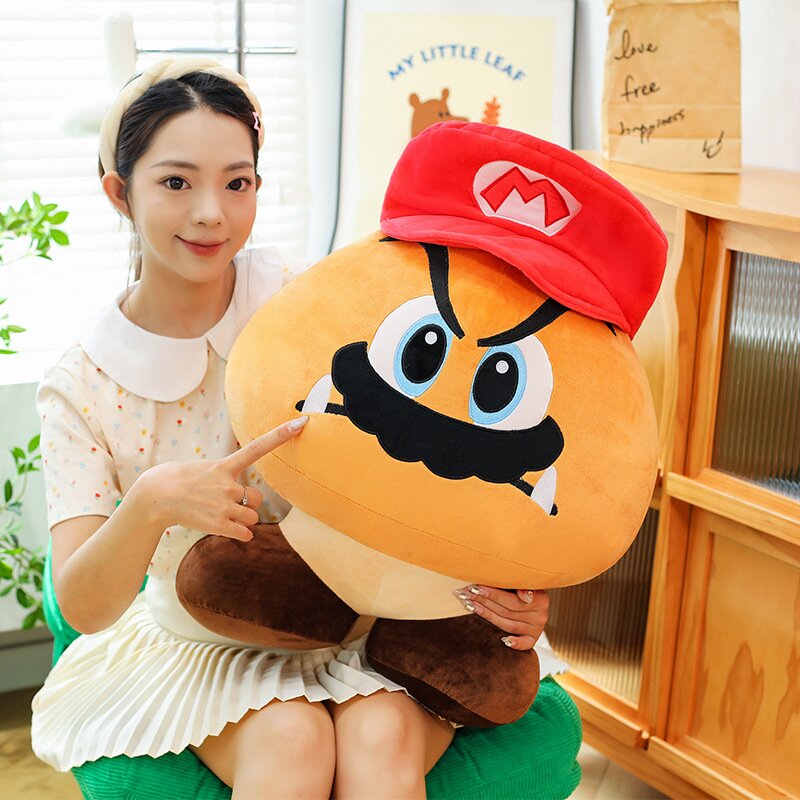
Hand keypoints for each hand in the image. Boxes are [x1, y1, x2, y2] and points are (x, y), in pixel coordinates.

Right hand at [135, 417, 307, 540]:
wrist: (154, 498)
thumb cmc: (177, 481)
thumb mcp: (203, 469)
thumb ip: (225, 476)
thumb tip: (240, 494)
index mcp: (224, 466)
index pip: (258, 447)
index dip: (281, 434)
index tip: (302, 422)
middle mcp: (228, 484)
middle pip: (258, 499)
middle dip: (246, 503)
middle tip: (221, 503)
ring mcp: (224, 505)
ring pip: (252, 517)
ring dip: (240, 519)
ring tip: (216, 514)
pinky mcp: (219, 525)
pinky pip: (246, 534)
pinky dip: (238, 534)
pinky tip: (221, 527)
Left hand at [453, 585, 548, 650]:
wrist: (533, 598)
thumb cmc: (521, 586)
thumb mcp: (523, 581)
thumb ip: (521, 585)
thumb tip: (526, 597)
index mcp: (541, 599)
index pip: (511, 599)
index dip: (492, 593)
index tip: (474, 588)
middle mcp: (540, 616)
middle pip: (507, 611)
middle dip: (484, 601)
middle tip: (465, 594)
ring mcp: (537, 629)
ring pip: (508, 625)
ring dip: (487, 615)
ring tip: (469, 605)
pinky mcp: (532, 639)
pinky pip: (525, 644)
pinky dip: (515, 643)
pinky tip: (503, 640)